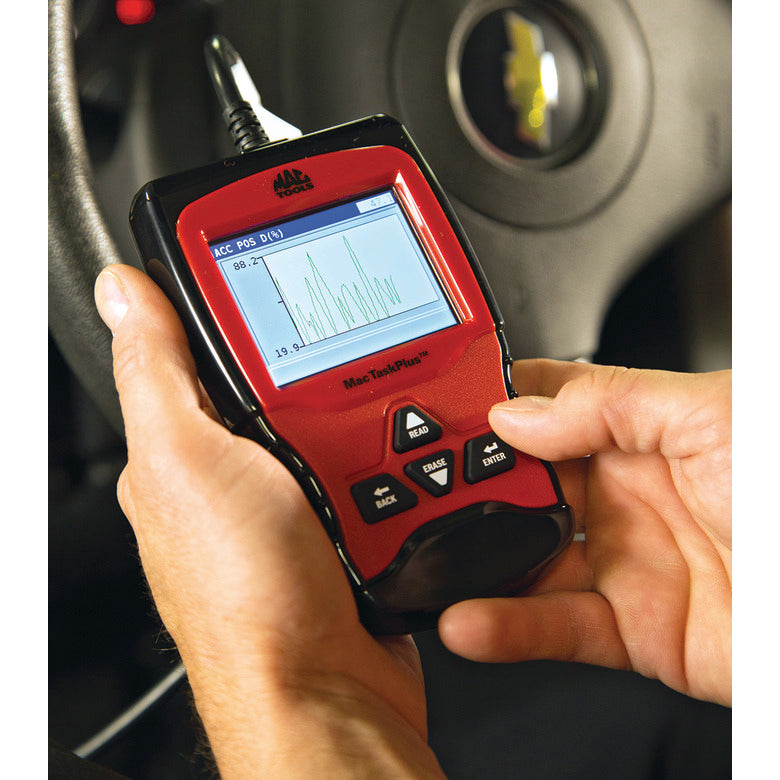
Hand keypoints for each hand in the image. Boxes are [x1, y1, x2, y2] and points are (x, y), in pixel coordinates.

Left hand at [94, 265, 444, 778]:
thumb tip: (120, 290)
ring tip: (381, 427)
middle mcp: (242, 461)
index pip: (212, 335)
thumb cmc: (250, 596)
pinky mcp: (354, 511)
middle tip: (342, 365)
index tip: (278, 252)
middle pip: (295, 367)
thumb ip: (159, 374)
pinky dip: (404, 443)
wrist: (329, 688)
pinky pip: (387, 452)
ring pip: (351, 405)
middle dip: (329, 356)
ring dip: (378, 405)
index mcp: (191, 439)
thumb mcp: (187, 464)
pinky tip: (411, 449)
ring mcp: (302, 486)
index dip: (242, 289)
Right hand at [439, 359, 730, 705]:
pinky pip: (554, 627)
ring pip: (524, 559)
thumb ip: (606, 403)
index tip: (437, 412)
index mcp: (637, 431)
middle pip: (520, 486)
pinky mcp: (630, 629)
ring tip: (427, 553)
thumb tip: (519, 412)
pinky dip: (507, 627)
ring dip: (473, 559)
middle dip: (466, 484)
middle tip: (414, 487)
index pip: (542, 411)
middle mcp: (621, 494)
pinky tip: (472, 618)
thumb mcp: (707, 413)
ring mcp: (622, 561)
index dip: (488, 408)